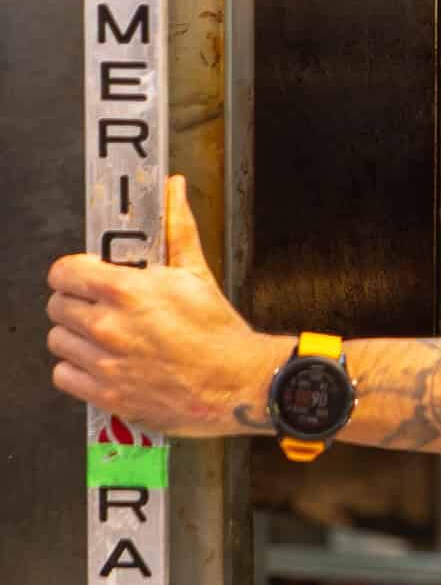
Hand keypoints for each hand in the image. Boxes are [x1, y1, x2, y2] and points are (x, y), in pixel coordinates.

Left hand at [46, 174, 287, 436]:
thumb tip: (173, 189)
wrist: (239, 382)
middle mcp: (109, 327)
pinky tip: (102, 361)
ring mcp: (105, 364)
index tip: (87, 275)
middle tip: (101, 306)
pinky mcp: (107, 394)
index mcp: (127, 292)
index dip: (74, 271)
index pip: (64, 272)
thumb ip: (177, 228)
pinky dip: (78, 369)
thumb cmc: (220, 333)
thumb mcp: (196, 274)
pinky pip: (64, 376)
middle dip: (78, 303)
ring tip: (104, 335)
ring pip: (58, 341)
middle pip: (58, 306)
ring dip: (76, 336)